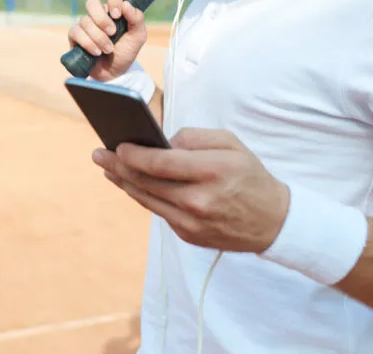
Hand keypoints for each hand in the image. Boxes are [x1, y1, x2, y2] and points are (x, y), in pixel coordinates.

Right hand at [66, 0, 147, 81]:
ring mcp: (86, 24)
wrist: (114, 73)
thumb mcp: (138, 37)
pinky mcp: (75, 36)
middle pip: (92, 2)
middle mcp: (99, 14)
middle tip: (112, 33)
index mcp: (116, 9)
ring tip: (108, 50)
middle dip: (102, 19)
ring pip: (85, 21)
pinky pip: (76, 32)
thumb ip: (137, 19)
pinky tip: (96, 52)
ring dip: (99, 37)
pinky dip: (88, 43)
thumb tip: (127, 5)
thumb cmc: (126, 52)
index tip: (118, 14)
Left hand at [91, 128, 290, 253]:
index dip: (133, 154)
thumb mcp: (230, 143)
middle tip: (98, 155)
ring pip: (147, 199)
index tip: (117, 146)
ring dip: (123, 182)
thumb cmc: (249, 175)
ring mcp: (192, 222)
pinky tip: (131, 184)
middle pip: (146, 182)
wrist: (273, 222)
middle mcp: (198, 200)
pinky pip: (159, 211)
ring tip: (107, 169)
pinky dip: (144, 196)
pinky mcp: (189, 235)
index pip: (160, 163)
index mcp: (211, 172)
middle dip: (118, 167)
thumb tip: (161, 142)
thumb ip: (194, 137)